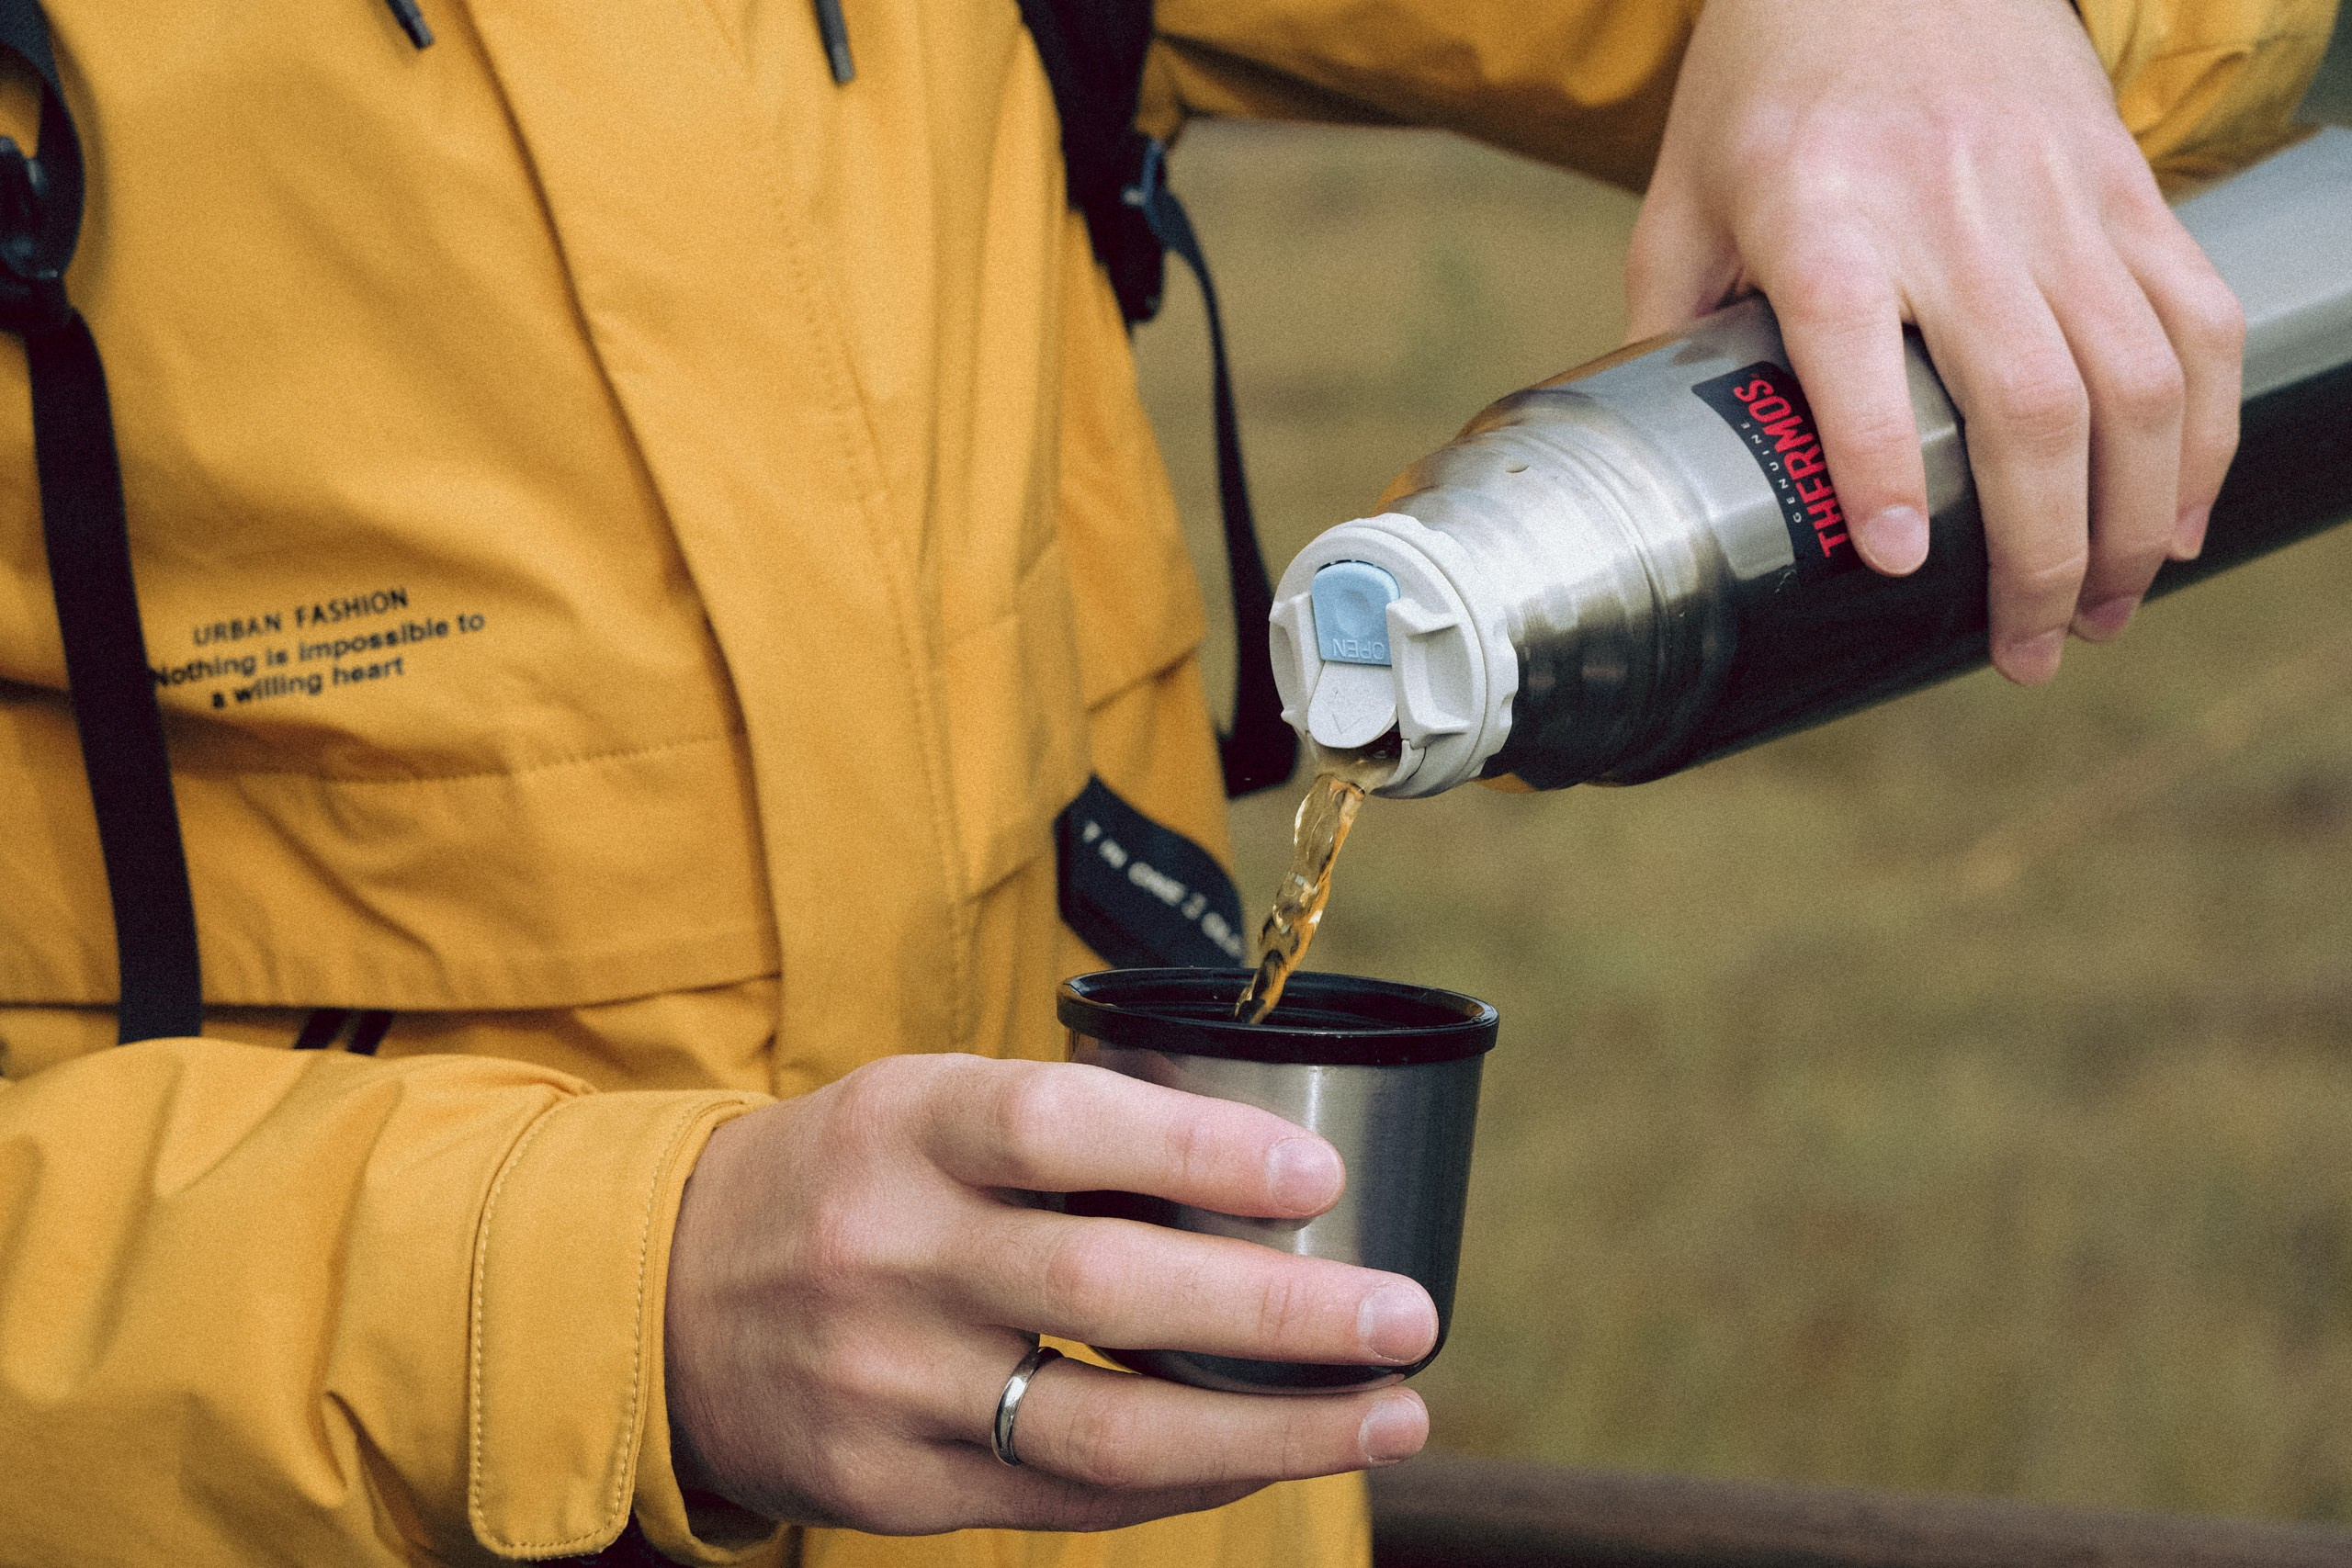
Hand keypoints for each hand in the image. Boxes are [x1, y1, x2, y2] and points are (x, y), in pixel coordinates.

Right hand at [662, 1053, 1435, 1532]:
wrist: (657, 1298)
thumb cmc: (848, 1179)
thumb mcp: (922, 1107)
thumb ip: (1063, 1128)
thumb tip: (1264, 1152)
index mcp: (904, 1126)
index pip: (1059, 1127)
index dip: (1198, 1150)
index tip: (1318, 1175)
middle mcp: (887, 1251)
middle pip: (1104, 1285)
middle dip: (1278, 1311)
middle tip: (1408, 1316)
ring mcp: (884, 1382)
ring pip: (1101, 1424)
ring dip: (1266, 1429)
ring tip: (1389, 1415)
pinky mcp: (889, 1485)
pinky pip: (1064, 1496)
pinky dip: (1185, 1479)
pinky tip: (1271, 1456)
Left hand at [1627, 0, 2244, 683]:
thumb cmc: (1770, 84)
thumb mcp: (1682, 195)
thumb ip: (1668, 327)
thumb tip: (1652, 464)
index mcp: (1821, 212)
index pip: (1856, 346)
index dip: (1885, 465)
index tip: (1899, 566)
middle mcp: (1952, 210)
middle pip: (2030, 402)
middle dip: (2039, 552)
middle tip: (2025, 653)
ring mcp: (2057, 201)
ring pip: (2136, 382)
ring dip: (2133, 519)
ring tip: (2100, 612)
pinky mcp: (2127, 190)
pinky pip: (2197, 321)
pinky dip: (2204, 433)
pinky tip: (2176, 518)